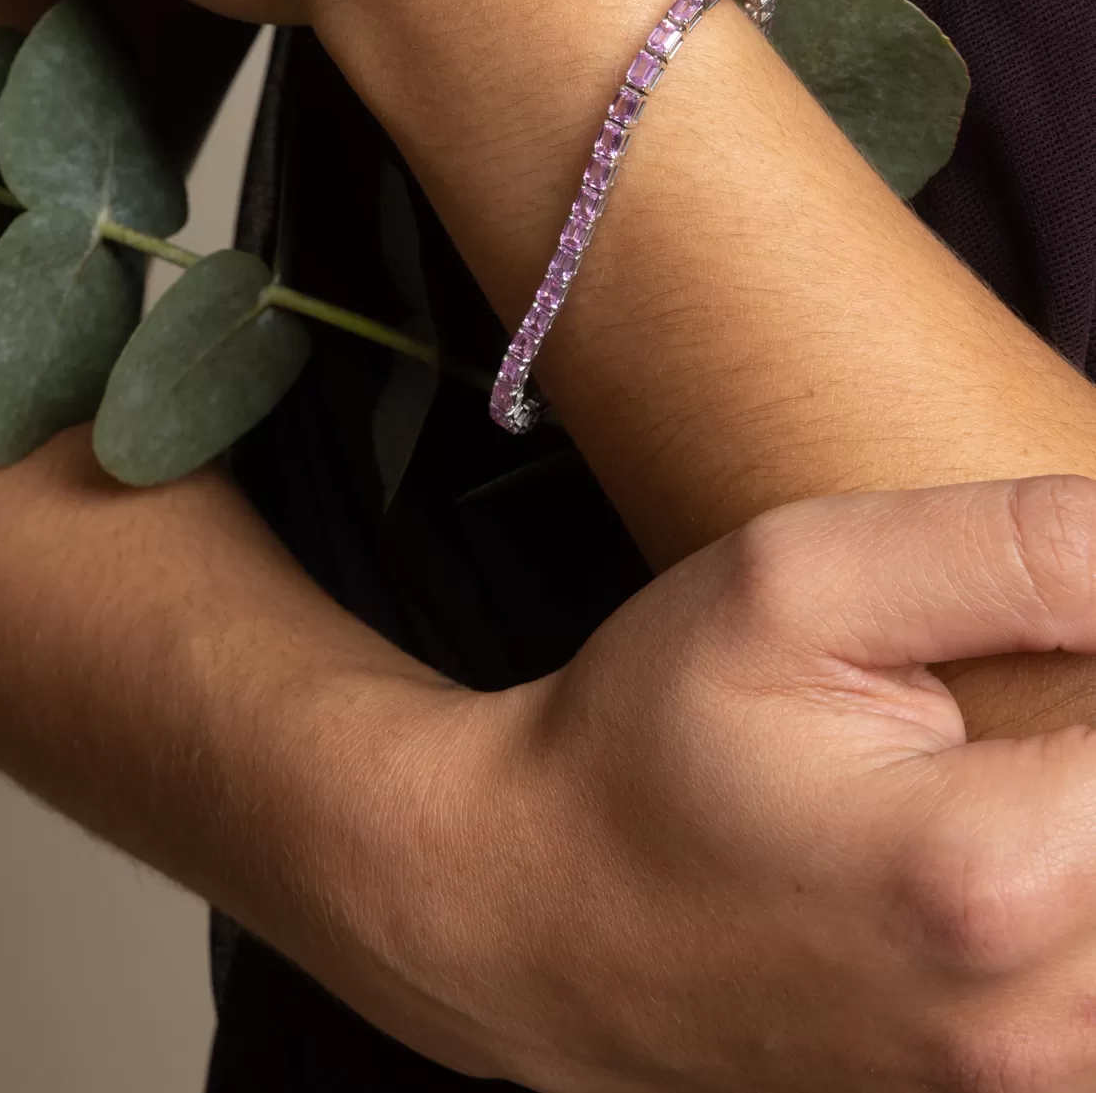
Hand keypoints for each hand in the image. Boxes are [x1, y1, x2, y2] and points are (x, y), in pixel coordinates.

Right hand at [383, 478, 1095, 1090]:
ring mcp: (1034, 1086)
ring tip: (1014, 739)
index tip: (1058, 612)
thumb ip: (1009, 549)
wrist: (546, 910)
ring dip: (1093, 796)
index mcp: (994, 874)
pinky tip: (1026, 820)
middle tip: (998, 680)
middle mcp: (1041, 1019)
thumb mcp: (798, 579)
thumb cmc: (656, 734)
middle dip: (1095, 713)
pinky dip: (1081, 886)